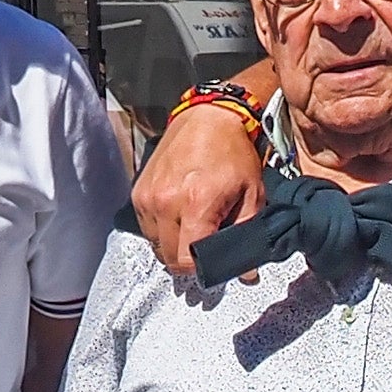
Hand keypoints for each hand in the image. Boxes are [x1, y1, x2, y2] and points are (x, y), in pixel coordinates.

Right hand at [132, 97, 270, 277]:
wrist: (208, 117)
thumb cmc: (233, 153)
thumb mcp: (252, 194)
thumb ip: (246, 234)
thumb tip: (246, 273)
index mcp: (195, 204)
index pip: (186, 261)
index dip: (202, 270)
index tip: (213, 265)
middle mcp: (165, 202)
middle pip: (169, 258)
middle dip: (188, 261)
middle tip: (206, 248)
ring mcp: (147, 197)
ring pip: (155, 245)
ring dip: (173, 245)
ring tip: (193, 227)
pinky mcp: (138, 192)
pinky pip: (147, 227)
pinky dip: (162, 229)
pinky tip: (179, 215)